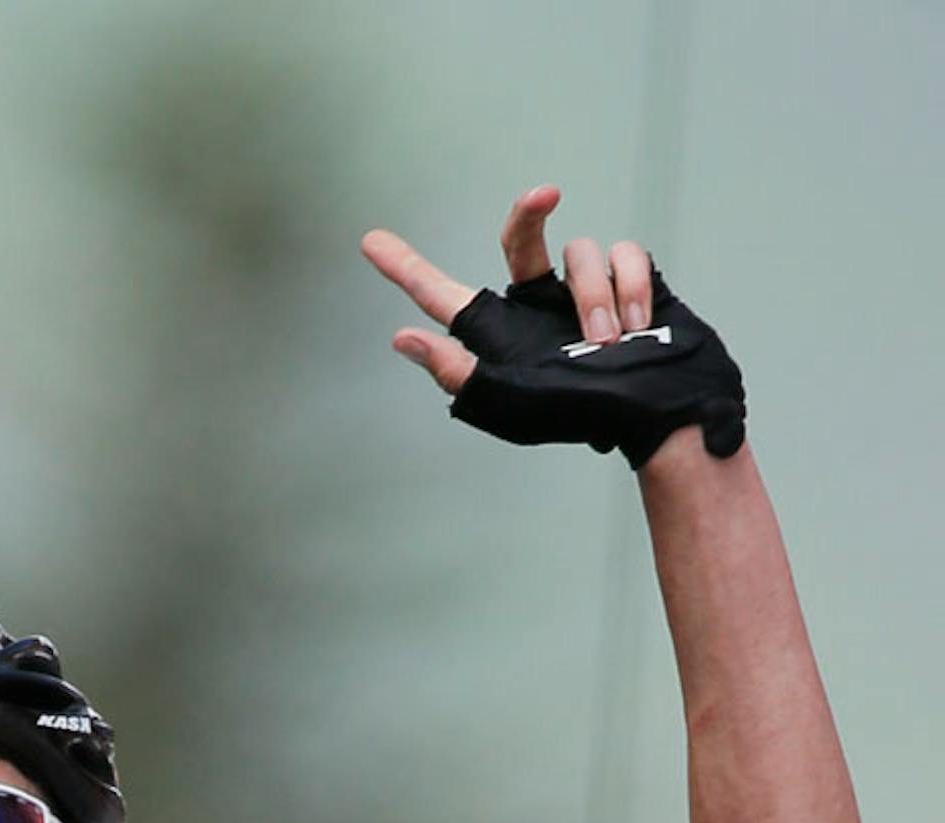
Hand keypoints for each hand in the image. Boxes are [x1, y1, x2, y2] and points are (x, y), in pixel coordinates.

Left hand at [358, 186, 743, 466]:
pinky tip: (640, 325)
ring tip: (608, 344)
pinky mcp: (630, 278)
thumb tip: (404, 338)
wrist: (664, 411)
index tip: (369, 241)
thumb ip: (457, 372)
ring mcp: (583, 290)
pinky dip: (634, 289)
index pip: (442, 295)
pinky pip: (625, 253)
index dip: (405, 268)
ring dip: (597, 299)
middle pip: (519, 240)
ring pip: (580, 252)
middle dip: (528, 213)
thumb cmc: (583, 417)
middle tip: (544, 194)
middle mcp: (535, 305)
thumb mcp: (508, 403)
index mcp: (498, 333)